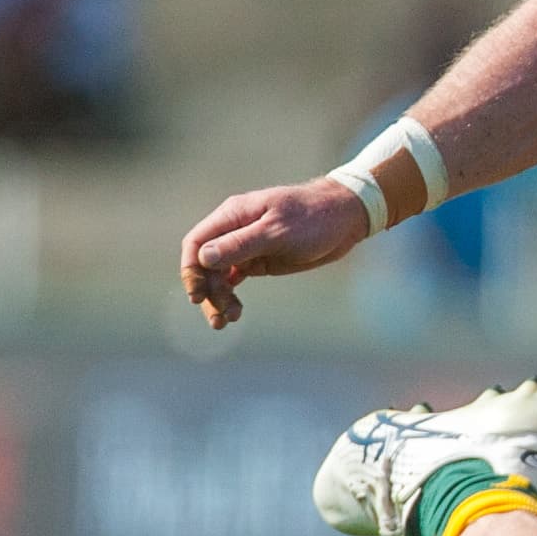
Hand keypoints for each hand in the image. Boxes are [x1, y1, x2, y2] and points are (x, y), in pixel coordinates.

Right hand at [177, 179, 371, 327]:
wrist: (346, 218)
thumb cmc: (314, 218)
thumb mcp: (278, 231)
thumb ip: (241, 243)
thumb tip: (204, 257)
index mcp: (233, 216)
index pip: (196, 243)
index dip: (191, 270)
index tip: (197, 296)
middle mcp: (234, 230)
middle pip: (205, 264)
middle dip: (208, 291)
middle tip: (220, 318)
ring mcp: (245, 246)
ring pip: (218, 275)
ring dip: (218, 298)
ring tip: (229, 319)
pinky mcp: (259, 259)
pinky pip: (234, 278)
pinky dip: (230, 295)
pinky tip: (235, 312)